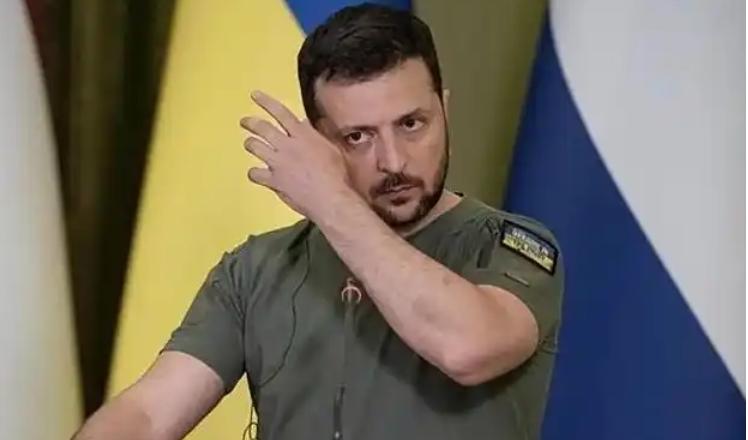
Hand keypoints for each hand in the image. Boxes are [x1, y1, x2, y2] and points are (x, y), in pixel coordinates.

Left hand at [240, 91, 355, 220]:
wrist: (330, 197)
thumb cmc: (336, 175)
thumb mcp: (332, 148)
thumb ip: (318, 134)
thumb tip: (310, 124)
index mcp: (303, 135)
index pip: (281, 113)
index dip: (266, 102)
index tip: (255, 95)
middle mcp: (287, 146)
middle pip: (262, 127)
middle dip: (250, 122)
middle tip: (245, 121)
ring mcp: (278, 163)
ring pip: (255, 146)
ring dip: (250, 143)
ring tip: (249, 143)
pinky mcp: (274, 180)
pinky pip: (255, 173)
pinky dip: (254, 173)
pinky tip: (255, 174)